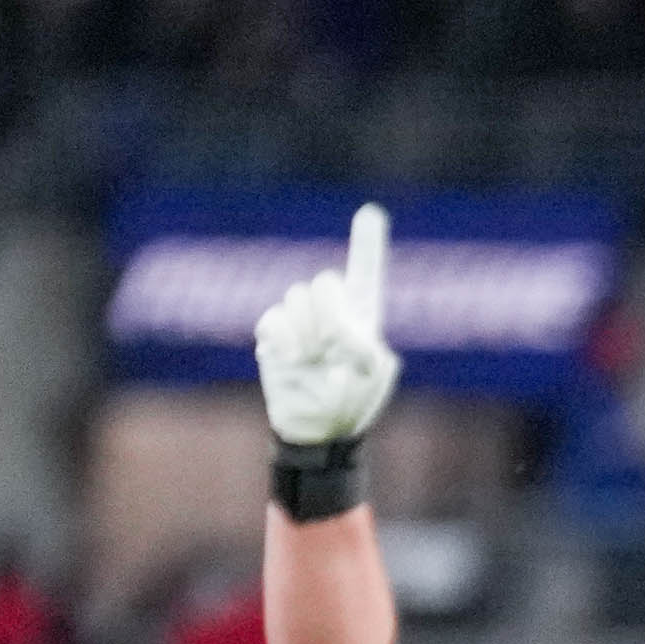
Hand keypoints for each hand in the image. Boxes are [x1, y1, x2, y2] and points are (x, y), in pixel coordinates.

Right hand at [253, 202, 399, 449]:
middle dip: (329, 312)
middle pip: (324, 282)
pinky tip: (296, 362)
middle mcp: (330, 313)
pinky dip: (285, 341)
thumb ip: (360, 343)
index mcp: (361, 319)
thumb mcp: (370, 375)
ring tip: (313, 361)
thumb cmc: (351, 404)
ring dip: (307, 332)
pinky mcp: (274, 334)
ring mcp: (300, 321)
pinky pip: (274, 319)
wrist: (317, 431)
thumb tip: (334, 327)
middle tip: (332, 347)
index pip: (365, 275)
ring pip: (297, 297)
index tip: (370, 212)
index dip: (367, 244)